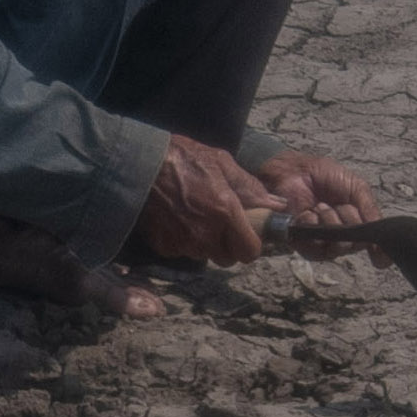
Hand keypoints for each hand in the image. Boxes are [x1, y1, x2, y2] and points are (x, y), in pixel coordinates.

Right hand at [132, 132, 281, 265]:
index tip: (245, 234)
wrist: (137, 164)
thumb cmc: (182, 158)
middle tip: (218, 223)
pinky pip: (181, 251)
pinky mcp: (163, 246)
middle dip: (226, 245)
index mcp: (225, 213)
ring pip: (203, 256)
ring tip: (193, 217)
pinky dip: (181, 241)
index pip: (249, 252)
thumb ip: (251, 188)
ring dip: (203, 243)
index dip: (249, 244)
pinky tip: (175, 219)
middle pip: (226, 259)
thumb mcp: (221, 162)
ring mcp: (183, 243)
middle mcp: (206, 234)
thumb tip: (278, 205)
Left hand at [259, 149, 380, 253]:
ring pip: (336, 247)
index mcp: (357, 226)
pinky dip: (315, 226)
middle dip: (349, 221)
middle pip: (354, 245)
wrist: (297, 170)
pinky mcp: (302, 244)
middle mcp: (340, 238)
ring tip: (321, 206)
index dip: (372, 241)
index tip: (362, 221)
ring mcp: (321, 243)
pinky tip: (310, 212)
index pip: (371, 245)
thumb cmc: (326, 177)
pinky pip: (315, 246)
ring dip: (331, 223)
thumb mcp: (358, 189)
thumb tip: (383, 248)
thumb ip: (371, 213)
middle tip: (338, 205)